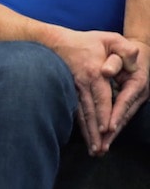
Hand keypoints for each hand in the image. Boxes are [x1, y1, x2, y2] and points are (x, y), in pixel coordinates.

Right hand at [51, 29, 137, 154]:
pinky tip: (85, 138)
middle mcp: (82, 86)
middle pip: (91, 113)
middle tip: (100, 150)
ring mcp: (73, 91)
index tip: (107, 130)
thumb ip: (124, 49)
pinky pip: (75, 114)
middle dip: (96, 133)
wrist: (55, 43)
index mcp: (94, 74)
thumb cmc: (86, 41)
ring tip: (94, 150)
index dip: (104, 114)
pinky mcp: (68, 94)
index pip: (101, 97)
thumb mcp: (110, 38)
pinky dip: (80, 127)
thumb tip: (134, 59)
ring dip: (88, 135)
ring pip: (82, 116)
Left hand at [99, 40, 149, 151]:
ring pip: (120, 121)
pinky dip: (108, 133)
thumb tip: (105, 69)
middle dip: (111, 134)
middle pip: (123, 117)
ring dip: (109, 138)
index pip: (125, 101)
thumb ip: (117, 58)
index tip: (108, 128)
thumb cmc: (124, 49)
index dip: (116, 115)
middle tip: (100, 148)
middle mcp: (137, 94)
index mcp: (137, 81)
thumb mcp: (122, 48)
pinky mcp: (126, 105)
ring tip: (98, 151)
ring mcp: (133, 101)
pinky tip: (100, 144)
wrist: (136, 51)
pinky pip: (116, 120)